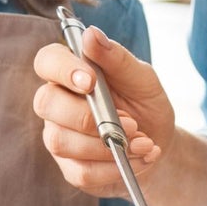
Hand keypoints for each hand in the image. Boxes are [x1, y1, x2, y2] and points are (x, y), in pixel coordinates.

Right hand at [33, 25, 174, 197]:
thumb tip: (91, 34)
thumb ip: (117, 58)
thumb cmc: (146, 105)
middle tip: (129, 123)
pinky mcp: (70, 168)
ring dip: (106, 145)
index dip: (62, 69)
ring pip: (61, 141)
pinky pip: (81, 171)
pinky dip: (114, 168)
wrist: (160, 145)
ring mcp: (59, 136)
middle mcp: (57, 103)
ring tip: (142, 143)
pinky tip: (138, 159)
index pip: (46, 61)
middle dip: (87, 116)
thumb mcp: (142, 78)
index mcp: (70, 72)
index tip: (90, 81)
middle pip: (45, 103)